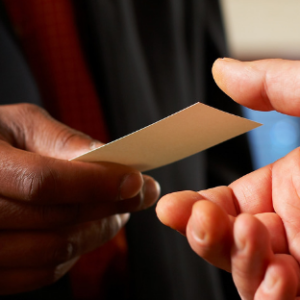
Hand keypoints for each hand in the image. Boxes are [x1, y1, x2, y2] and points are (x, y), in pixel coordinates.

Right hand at [0, 103, 159, 293]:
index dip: (96, 184)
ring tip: (117, 211)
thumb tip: (107, 157)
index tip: (136, 181)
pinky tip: (87, 230)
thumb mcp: (21, 125)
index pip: (44, 183)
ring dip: (98, 232)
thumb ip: (62, 140)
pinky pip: (43, 273)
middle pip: (56, 221)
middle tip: (139, 195)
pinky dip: (75, 252)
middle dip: (109, 207)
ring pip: (54, 253)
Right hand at [157, 58, 299, 298]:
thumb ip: (274, 87)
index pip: (221, 204)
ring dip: (240, 262)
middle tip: (202, 218)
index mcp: (285, 190)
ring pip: (248, 278)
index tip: (172, 205)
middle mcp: (291, 230)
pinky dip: (270, 298)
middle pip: (226, 244)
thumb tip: (222, 69)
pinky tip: (278, 277)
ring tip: (247, 233)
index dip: (193, 208)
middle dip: (205, 234)